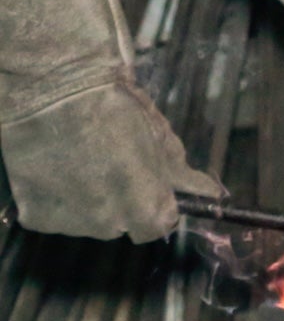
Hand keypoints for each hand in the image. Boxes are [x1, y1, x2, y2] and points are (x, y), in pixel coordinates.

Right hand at [0, 71, 220, 240]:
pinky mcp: (37, 217)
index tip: (149, 187)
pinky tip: (57, 170)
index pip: (159, 225)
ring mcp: (72, 225)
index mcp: (148, 208)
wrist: (58, 94)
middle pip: (122, 225)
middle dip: (122, 203)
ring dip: (89, 203)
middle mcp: (111, 225)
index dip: (156, 205)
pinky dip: (57, 199)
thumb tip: (209, 195)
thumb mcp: (161, 138)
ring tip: (81, 164)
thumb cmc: (119, 111)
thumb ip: (182, 175)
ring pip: (88, 222)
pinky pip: (55, 215)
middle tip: (111, 167)